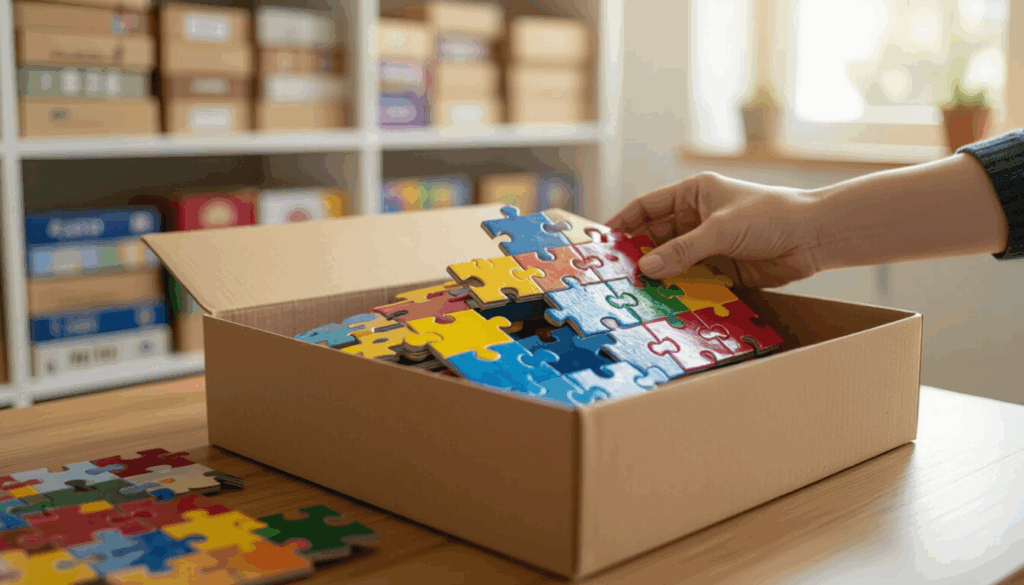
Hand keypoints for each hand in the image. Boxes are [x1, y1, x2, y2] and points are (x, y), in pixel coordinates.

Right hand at [607, 172, 823, 287]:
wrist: (814, 237)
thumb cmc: (770, 216)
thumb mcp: (720, 229)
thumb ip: (683, 250)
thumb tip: (647, 268)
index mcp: (694, 194)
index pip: (648, 207)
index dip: (625, 222)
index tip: (604, 241)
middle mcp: (697, 218)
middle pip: (657, 237)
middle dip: (639, 254)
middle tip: (617, 275)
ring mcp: (709, 245)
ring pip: (673, 261)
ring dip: (659, 275)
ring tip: (637, 292)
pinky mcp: (722, 269)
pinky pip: (693, 280)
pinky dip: (680, 290)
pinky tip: (665, 302)